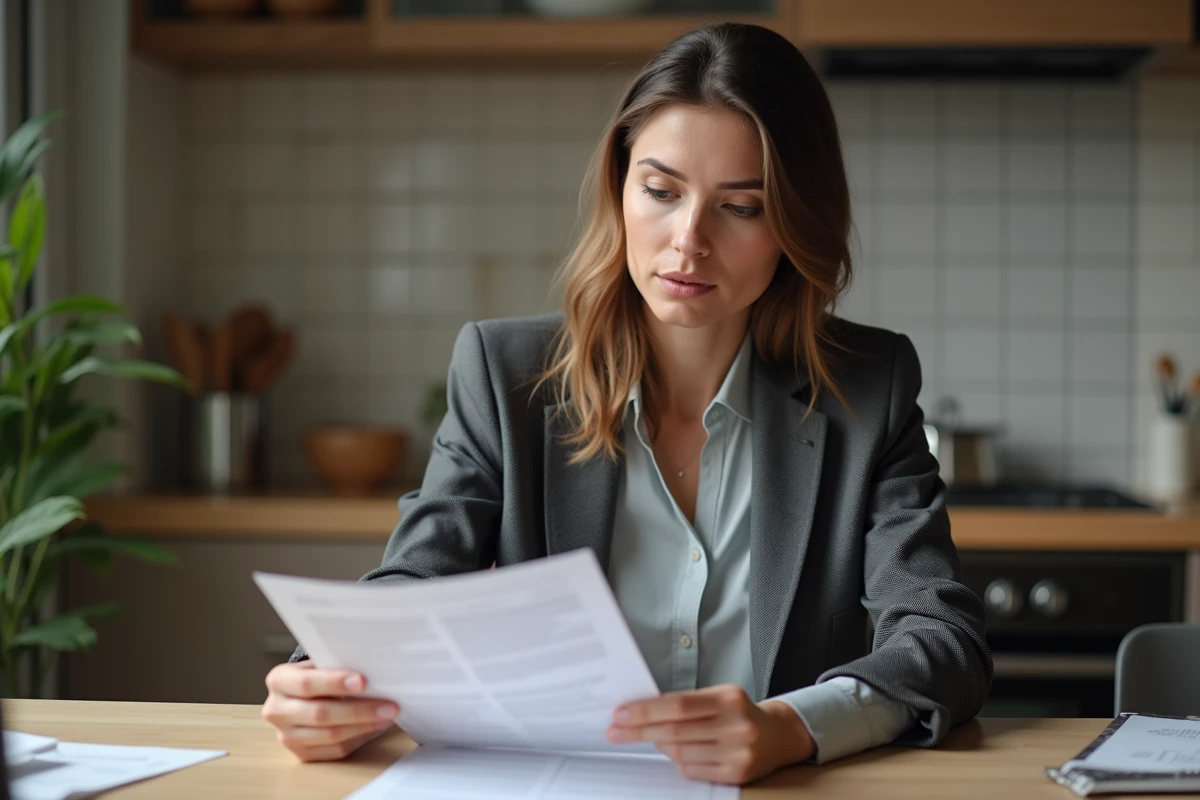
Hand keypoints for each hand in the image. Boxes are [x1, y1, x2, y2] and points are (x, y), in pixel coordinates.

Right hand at [262, 661, 398, 761]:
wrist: (300, 697)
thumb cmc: (317, 675)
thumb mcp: (319, 663)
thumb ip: (336, 666)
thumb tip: (374, 670)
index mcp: (279, 680)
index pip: (306, 683)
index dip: (335, 683)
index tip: (363, 681)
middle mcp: (277, 710)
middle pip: (320, 714)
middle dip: (359, 710)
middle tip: (389, 705)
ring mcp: (287, 736)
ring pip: (330, 735)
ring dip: (364, 726)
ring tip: (387, 716)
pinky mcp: (302, 754)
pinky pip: (335, 750)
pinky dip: (359, 738)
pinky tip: (375, 727)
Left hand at [606, 684, 814, 784]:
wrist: (778, 736)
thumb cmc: (739, 712)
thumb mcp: (719, 696)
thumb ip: (686, 702)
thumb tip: (642, 711)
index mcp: (730, 699)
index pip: (678, 705)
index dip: (646, 710)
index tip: (621, 714)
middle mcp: (736, 726)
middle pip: (675, 730)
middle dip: (639, 730)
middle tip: (616, 730)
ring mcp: (737, 753)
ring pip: (680, 752)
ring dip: (657, 745)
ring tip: (648, 737)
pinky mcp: (736, 774)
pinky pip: (692, 769)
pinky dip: (676, 760)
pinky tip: (672, 751)